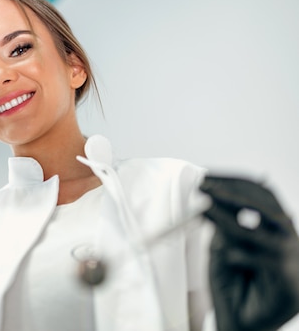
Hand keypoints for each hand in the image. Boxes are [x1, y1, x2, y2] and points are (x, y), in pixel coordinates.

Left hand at [200, 175, 298, 330]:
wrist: (240, 324)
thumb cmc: (233, 286)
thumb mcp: (222, 248)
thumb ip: (222, 225)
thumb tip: (211, 196)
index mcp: (274, 228)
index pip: (261, 194)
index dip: (234, 182)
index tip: (206, 178)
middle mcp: (288, 239)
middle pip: (267, 204)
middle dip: (232, 192)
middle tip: (205, 187)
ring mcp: (293, 259)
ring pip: (264, 228)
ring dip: (231, 217)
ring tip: (204, 209)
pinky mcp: (291, 282)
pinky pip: (267, 260)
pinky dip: (243, 255)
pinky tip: (227, 256)